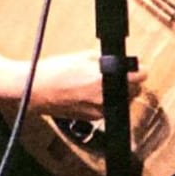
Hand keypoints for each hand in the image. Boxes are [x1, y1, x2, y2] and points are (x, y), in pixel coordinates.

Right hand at [30, 49, 146, 120]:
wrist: (33, 89)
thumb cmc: (54, 71)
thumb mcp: (85, 56)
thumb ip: (108, 60)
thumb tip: (124, 61)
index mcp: (104, 80)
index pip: (141, 76)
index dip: (140, 70)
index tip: (138, 68)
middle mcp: (103, 98)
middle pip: (135, 91)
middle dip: (131, 82)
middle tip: (121, 75)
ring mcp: (97, 111)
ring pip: (122, 102)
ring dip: (120, 93)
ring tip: (104, 84)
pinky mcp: (90, 119)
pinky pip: (107, 110)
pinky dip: (106, 102)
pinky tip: (93, 94)